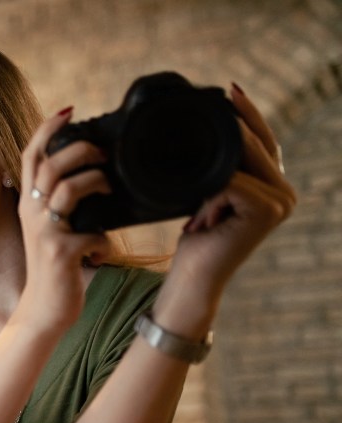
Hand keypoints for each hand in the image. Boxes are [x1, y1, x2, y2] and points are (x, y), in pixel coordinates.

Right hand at [15, 107, 111, 331]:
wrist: (44, 310)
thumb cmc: (55, 268)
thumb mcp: (52, 230)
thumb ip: (62, 205)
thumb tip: (94, 178)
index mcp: (29, 204)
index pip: (31, 156)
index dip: (47, 130)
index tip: (69, 111)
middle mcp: (32, 213)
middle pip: (50, 165)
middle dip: (80, 150)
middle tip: (104, 152)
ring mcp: (45, 232)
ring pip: (67, 190)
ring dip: (95, 182)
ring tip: (109, 187)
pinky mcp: (61, 252)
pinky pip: (91, 232)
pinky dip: (104, 240)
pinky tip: (103, 253)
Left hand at [168, 83, 296, 300]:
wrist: (194, 276)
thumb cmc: (196, 239)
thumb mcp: (207, 195)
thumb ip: (220, 168)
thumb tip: (215, 131)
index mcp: (274, 186)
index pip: (264, 139)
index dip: (248, 113)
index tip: (231, 89)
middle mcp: (285, 192)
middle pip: (255, 144)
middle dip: (227, 139)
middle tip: (207, 149)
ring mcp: (281, 201)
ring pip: (241, 161)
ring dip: (210, 183)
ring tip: (203, 215)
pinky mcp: (268, 210)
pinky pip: (230, 182)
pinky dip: (209, 198)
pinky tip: (205, 222)